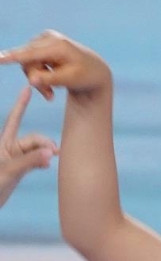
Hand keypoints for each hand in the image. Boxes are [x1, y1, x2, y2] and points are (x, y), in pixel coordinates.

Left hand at [0, 91, 50, 207]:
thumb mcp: (9, 172)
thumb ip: (30, 161)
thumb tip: (52, 152)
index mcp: (3, 144)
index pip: (14, 120)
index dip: (21, 104)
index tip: (28, 88)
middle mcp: (10, 148)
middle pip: (32, 139)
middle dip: (44, 144)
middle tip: (56, 153)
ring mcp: (16, 159)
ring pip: (37, 151)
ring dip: (45, 154)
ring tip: (52, 162)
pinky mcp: (21, 169)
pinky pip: (37, 160)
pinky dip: (44, 161)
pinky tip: (48, 165)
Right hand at [8, 32, 110, 101]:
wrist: (94, 71)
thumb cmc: (86, 76)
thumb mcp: (71, 80)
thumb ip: (50, 80)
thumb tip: (31, 80)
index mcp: (59, 46)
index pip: (30, 53)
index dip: (12, 57)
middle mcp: (49, 38)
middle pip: (27, 61)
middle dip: (35, 79)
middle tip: (49, 95)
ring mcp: (44, 39)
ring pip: (26, 62)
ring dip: (37, 79)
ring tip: (51, 92)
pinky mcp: (41, 44)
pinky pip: (30, 61)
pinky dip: (38, 74)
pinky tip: (51, 84)